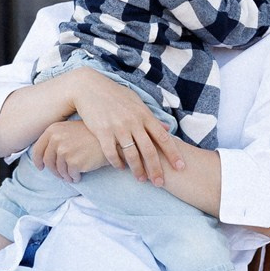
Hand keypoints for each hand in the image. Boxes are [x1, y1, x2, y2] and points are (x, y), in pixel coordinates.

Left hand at [31, 120, 107, 181]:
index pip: (38, 149)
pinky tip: (79, 176)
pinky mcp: (74, 162)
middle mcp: (56, 139)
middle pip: (48, 162)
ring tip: (73, 175)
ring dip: (65, 175)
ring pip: (59, 170)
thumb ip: (56, 139)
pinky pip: (70, 175)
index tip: (40, 167)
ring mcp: (65, 151)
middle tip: (60, 175)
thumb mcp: (70, 130)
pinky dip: (74, 178)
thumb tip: (43, 158)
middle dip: (54, 171)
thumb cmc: (91, 135)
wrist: (110, 139)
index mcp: (53, 130)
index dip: (37, 160)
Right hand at [68, 68, 184, 184]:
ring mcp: (118, 127)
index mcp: (144, 115)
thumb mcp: (136, 102)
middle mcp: (133, 122)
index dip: (173, 154)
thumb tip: (167, 128)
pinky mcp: (102, 131)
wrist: (89, 87)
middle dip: (156, 169)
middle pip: (149, 150)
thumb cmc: (115, 95)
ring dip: (137, 170)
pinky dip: (117, 163)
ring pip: (131, 154)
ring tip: (141, 179)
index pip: (163, 138)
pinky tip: (120, 168)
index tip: (181, 167)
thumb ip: (151, 117)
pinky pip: (112, 153)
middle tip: (160, 183)